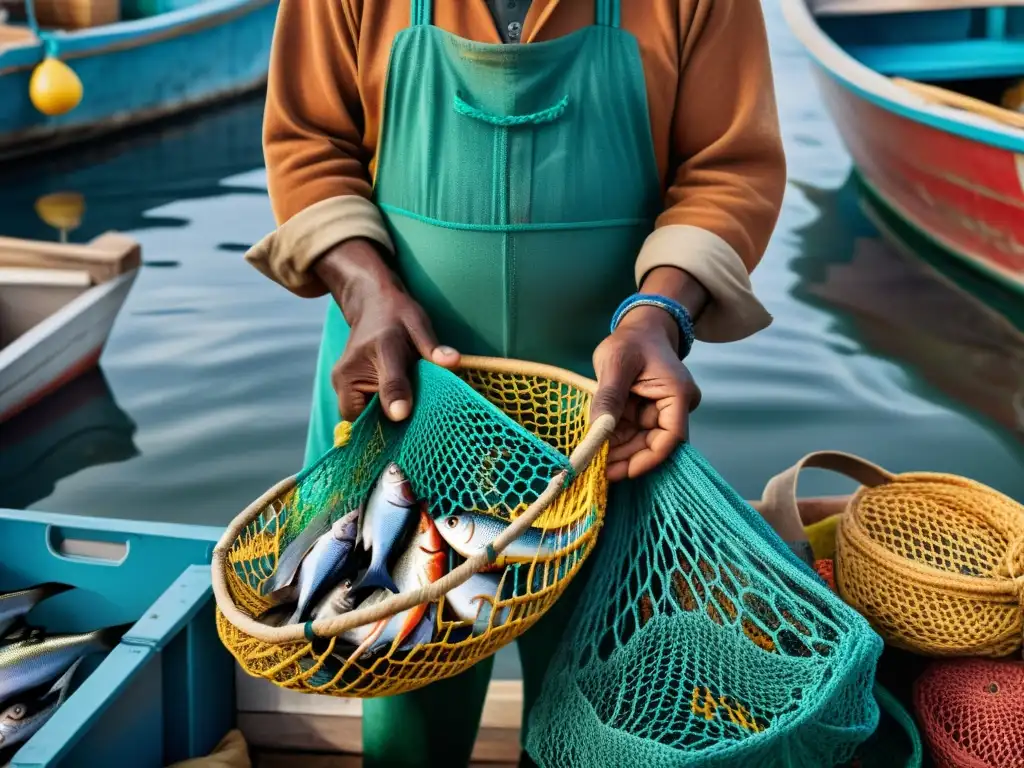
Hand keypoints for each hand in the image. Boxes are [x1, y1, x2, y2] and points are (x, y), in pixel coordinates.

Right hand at [314, 239, 458, 421]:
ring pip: (358, 418)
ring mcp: (340, 381)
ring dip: (378, 421)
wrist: (370, 305)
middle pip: (366, 414)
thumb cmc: (398, 316)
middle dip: (387, 424)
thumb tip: (453, 362)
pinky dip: (371, 416)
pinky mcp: (339, 387)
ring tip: (402, 415)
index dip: (396, 401)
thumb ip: (432, 348)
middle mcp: (351, 369)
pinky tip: (389, 409)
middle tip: (413, 426)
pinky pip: (355, 412)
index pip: (389, 382)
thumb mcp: (419, 325)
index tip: (402, 415)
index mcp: (380, 350)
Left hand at [592, 306, 701, 480]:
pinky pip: (634, 433)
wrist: (639, 327)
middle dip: (628, 459)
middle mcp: (674, 406)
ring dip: (621, 453)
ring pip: (643, 442)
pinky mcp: (647, 413)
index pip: (671, 436)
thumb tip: (598, 432)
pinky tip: (599, 450)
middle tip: (600, 472)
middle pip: (655, 444)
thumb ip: (609, 396)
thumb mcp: (616, 363)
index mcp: (677, 394)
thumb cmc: (631, 340)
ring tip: (595, 463)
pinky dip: (617, 442)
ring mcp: (661, 411)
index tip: (622, 472)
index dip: (647, 459)